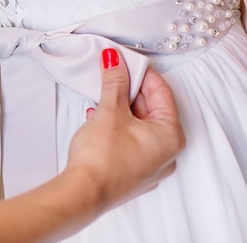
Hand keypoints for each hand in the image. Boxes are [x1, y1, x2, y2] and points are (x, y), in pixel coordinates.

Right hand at [66, 48, 185, 210]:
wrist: (82, 193)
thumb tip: (115, 61)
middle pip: (151, 109)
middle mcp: (166, 153)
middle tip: (112, 73)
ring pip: (139, 125)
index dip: (141, 73)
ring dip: (120, 108)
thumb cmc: (102, 158)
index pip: (161, 92)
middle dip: (129, 90)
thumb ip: (114, 82)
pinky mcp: (132, 172)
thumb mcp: (109, 111)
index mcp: (170, 136)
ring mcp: (149, 165)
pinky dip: (116, 126)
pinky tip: (98, 119)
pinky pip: (129, 140)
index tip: (125, 60)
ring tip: (101, 96)